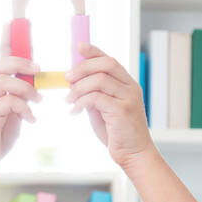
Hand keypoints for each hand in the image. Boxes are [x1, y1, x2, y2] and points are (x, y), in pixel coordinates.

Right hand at [0, 22, 40, 173]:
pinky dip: (24, 109)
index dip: (5, 40)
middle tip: (38, 70)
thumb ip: (19, 97)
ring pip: (3, 81)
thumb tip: (33, 85)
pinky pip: (8, 102)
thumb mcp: (12, 113)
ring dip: (25, 88)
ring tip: (38, 100)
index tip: (12, 23)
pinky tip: (31, 119)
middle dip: (20, 63)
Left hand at [65, 42, 155, 168]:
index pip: (110, 60)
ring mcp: (128, 98)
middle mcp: (130, 88)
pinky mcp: (122, 111)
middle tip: (66, 78)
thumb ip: (94, 96)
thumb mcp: (103, 111)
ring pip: (99, 80)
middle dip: (82, 68)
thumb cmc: (118, 134)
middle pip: (106, 65)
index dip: (94, 51)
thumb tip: (75, 83)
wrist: (134, 155)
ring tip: (68, 100)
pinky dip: (80, 103)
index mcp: (128, 84)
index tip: (78, 47)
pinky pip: (95, 98)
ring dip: (78, 89)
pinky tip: (74, 112)